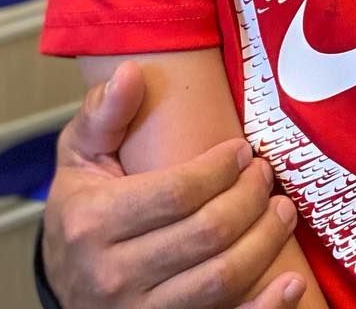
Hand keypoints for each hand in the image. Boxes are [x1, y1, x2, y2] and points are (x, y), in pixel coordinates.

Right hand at [43, 62, 304, 307]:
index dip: (221, 168)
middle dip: (250, 197)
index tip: (243, 150)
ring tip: (282, 210)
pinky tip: (292, 284)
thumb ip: (104, 113)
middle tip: (267, 175)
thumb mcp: (80, 155)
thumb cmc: (81, 208)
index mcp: (92, 222)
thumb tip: (131, 72)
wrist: (63, 279)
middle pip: (207, 232)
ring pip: (221, 278)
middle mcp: (113, 275)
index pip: (177, 192)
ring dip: (265, 240)